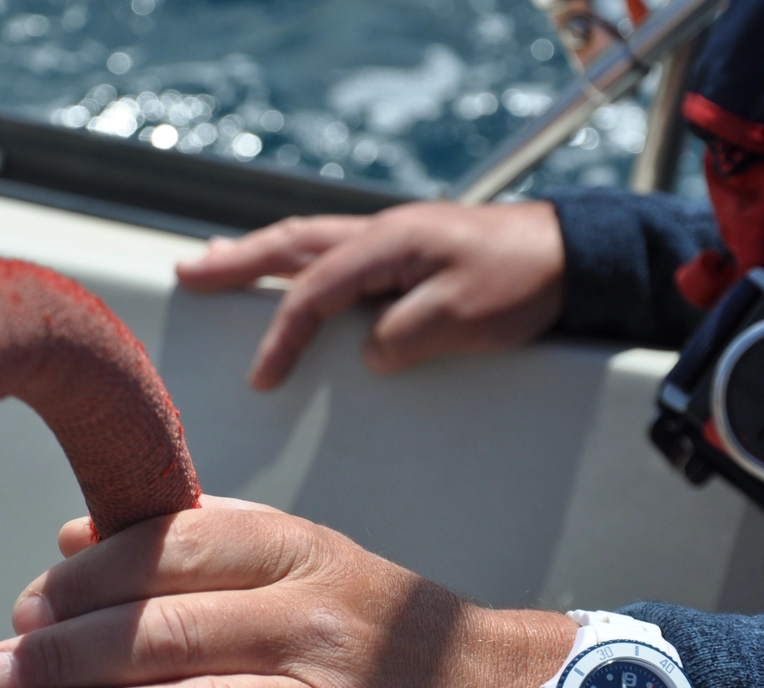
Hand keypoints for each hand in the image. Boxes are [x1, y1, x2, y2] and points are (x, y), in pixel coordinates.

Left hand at [0, 497, 581, 687]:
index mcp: (298, 552)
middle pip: (175, 633)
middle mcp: (315, 623)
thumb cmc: (369, 623)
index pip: (178, 549)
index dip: (91, 578)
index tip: (28, 607)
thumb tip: (70, 539)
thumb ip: (194, 538)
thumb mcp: (301, 555)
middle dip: (71, 653)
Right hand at [175, 201, 566, 389]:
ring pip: (308, 242)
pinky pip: (333, 251)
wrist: (573, 255)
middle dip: (237, 261)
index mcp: (387, 246)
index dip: (281, 335)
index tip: (263, 377)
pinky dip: (297, 259)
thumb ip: (403, 338)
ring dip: (259, 254)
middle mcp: (380, 234)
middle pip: (292, 245)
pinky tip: (289, 271)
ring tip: (218, 264)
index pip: (313, 293)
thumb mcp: (462, 318)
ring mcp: (391, 238)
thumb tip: (367, 354)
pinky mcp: (406, 250)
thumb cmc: (523, 282)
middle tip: (190, 272)